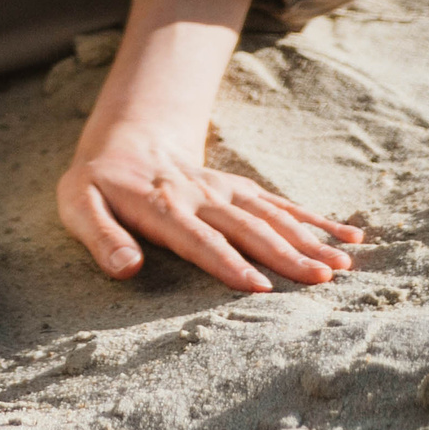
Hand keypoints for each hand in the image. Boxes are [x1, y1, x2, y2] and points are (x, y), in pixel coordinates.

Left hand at [58, 117, 360, 293]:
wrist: (120, 142)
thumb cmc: (96, 185)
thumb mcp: (78, 206)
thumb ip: (100, 236)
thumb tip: (126, 268)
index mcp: (160, 207)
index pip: (198, 240)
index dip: (227, 263)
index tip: (258, 287)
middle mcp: (200, 196)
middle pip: (246, 228)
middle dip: (283, 254)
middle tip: (321, 281)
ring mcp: (224, 190)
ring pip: (271, 215)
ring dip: (308, 239)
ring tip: (343, 265)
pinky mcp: (240, 188)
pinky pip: (280, 203)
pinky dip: (316, 219)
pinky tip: (350, 236)